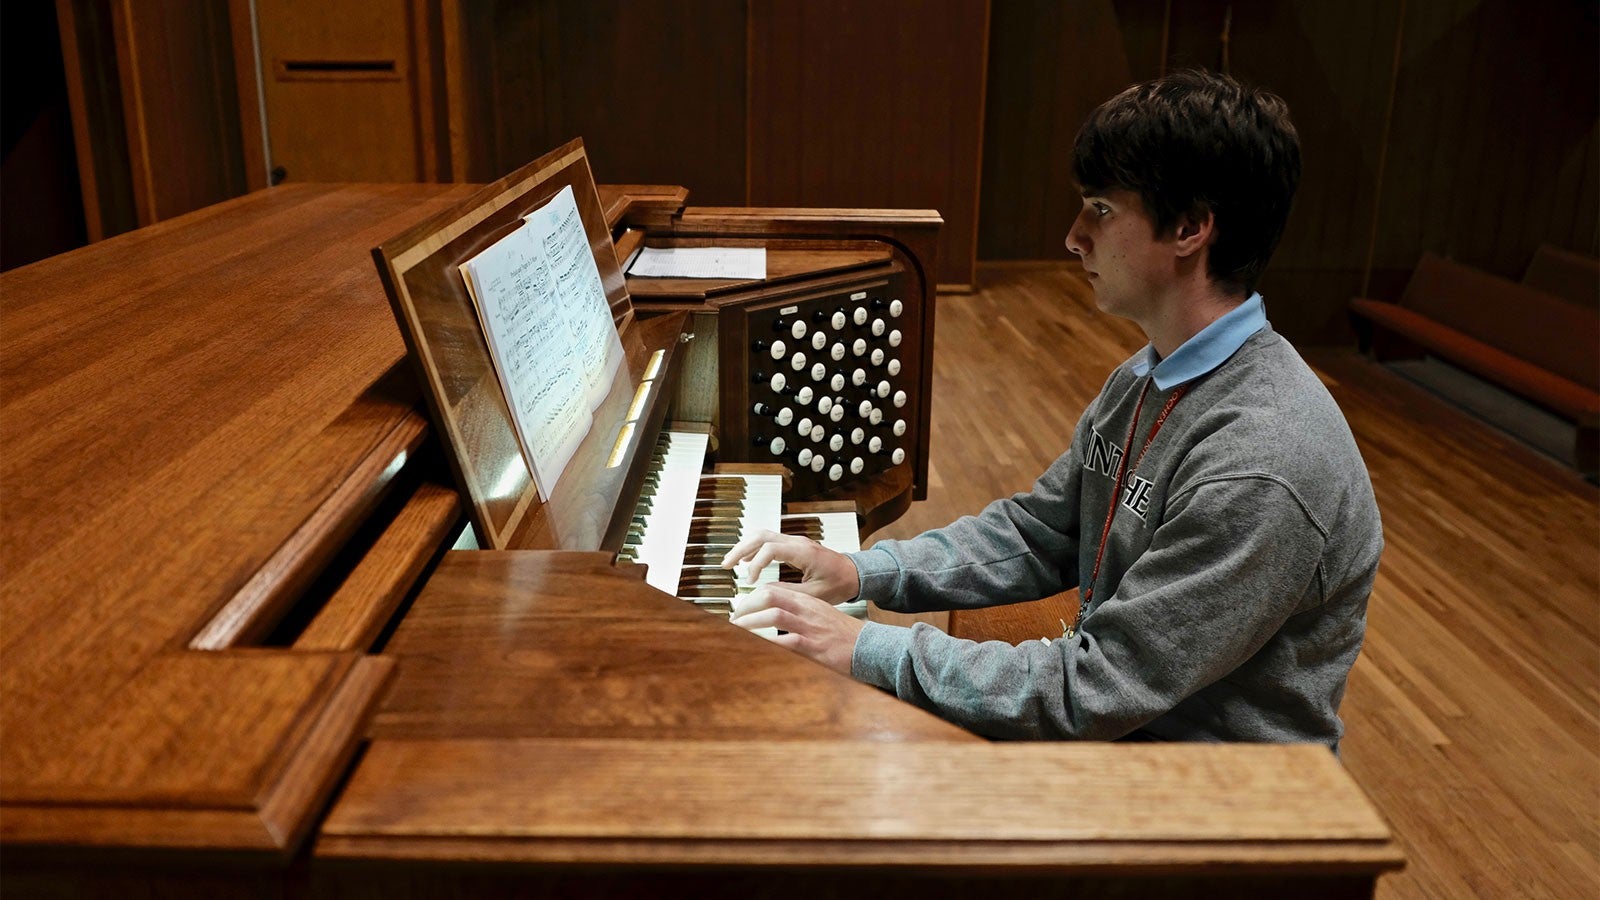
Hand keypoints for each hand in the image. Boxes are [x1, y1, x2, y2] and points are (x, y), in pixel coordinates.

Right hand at [719, 529, 859, 603]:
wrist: (855, 574)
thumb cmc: (840, 584)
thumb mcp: (815, 595)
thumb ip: (789, 593)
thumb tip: (764, 594)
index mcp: (804, 552)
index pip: (770, 549)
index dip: (756, 563)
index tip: (749, 580)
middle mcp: (797, 542)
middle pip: (761, 536)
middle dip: (740, 549)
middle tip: (725, 564)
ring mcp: (795, 542)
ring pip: (763, 535)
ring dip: (745, 547)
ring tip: (730, 562)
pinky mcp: (794, 546)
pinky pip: (770, 541)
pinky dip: (755, 549)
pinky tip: (746, 561)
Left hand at [729, 584, 864, 674]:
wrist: (870, 646)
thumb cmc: (845, 636)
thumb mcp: (821, 618)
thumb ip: (798, 615)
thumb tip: (774, 622)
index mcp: (807, 601)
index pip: (773, 590)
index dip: (751, 599)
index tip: (739, 610)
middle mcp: (807, 609)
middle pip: (769, 595)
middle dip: (745, 606)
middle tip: (732, 619)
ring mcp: (810, 626)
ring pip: (773, 615)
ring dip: (750, 623)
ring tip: (734, 632)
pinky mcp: (814, 646)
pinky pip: (785, 641)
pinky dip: (766, 642)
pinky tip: (754, 647)